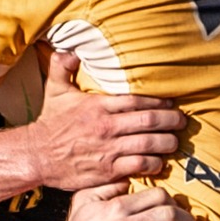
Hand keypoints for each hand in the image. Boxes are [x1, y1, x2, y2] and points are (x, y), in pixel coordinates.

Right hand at [27, 50, 184, 190]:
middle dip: (171, 121)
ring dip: (166, 143)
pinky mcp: (107, 171)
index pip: (137, 100)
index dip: (159, 102)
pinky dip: (153, 164)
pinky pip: (138, 166)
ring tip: (175, 142)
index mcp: (98, 106)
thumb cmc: (50, 124)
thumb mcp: (55, 90)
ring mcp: (108, 150)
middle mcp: (106, 127)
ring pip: (148, 145)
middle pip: (148, 121)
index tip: (172, 103)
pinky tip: (160, 162)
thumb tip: (73, 50)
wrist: (37, 155)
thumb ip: (63, 66)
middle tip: (182, 122)